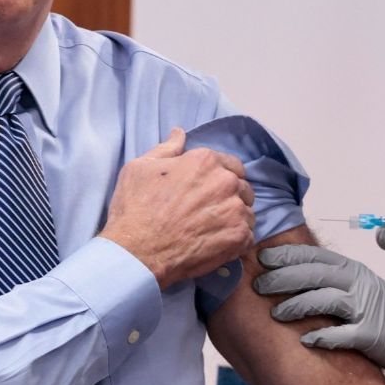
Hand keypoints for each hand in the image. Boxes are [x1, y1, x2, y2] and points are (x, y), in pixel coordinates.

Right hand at [101, 128, 254, 288]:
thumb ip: (167, 148)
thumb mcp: (141, 167)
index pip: (232, 165)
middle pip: (242, 188)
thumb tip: (179, 133)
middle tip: (209, 212)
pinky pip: (249, 236)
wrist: (137, 252)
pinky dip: (237, 241)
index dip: (222, 177)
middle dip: (231, 198)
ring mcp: (235, 211)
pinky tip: (217, 245)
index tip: (210, 190)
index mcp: (205, 161)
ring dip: (235, 220)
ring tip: (212, 230)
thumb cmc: (135, 209)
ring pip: (248, 212)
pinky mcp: (238, 237)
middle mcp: (225, 182)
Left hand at [253, 244, 384, 378]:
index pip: (314, 256)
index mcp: (353, 270)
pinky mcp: (372, 335)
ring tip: (275, 314)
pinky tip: (305, 340)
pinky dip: (321, 337)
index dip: (286, 255)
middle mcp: (358, 284)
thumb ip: (333, 282)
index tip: (262, 259)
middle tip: (257, 286)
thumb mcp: (362, 288)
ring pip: (323, 299)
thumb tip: (291, 282)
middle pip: (313, 274)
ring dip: (295, 306)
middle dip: (281, 278)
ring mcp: (366, 308)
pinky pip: (341, 334)